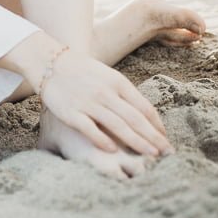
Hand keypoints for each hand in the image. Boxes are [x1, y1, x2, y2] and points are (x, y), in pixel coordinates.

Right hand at [39, 47, 172, 156]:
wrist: (50, 62)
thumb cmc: (83, 71)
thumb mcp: (108, 76)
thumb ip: (125, 93)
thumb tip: (146, 115)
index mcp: (117, 82)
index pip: (143, 106)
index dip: (157, 125)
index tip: (166, 139)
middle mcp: (105, 92)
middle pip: (135, 118)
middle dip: (153, 137)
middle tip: (167, 153)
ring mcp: (88, 102)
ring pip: (118, 126)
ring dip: (137, 142)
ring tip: (151, 155)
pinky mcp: (71, 113)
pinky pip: (90, 129)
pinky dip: (102, 140)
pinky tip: (113, 151)